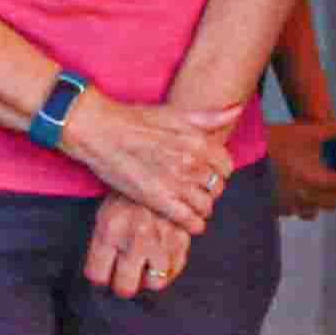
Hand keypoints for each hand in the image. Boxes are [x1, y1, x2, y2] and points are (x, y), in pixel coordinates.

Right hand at [53, 90, 239, 230]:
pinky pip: (188, 219)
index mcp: (198, 141)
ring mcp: (175, 182)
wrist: (99, 131)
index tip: (210, 173)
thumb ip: (208, 118)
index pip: (226, 165)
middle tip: (199, 190)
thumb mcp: (174, 114)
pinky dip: (193, 224)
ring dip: (202, 207)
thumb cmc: (134, 120)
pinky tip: (190, 222)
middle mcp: (191, 162)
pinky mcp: (156, 198)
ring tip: (193, 205)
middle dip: (211, 190)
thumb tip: (236, 109)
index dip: (220, 171)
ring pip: (205, 204)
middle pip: (217, 186)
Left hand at [84, 197, 193, 298]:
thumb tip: (103, 277)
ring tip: (146, 265)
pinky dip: (168, 268)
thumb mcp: (106, 215)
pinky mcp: (182, 239)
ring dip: (148, 278)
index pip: (98, 275)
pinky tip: (161, 256)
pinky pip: (175, 269)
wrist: (162, 173)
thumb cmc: (129, 197)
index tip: (104, 274)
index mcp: (110, 231)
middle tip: (125, 275)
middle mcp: (135, 239)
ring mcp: (161, 241)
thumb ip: (104, 245)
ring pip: (155, 283)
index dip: (100, 277)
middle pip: (125, 287)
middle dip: (123, 284)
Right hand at [265, 117, 335, 219]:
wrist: (244, 150)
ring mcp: (287, 203)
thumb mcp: (307, 131)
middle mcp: (303, 195)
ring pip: (309, 213)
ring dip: (315, 203)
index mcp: (315, 178)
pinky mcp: (272, 206)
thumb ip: (333, 130)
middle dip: (335, 193)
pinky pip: (289, 212)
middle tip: (334, 183)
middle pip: (331, 203)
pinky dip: (294, 206)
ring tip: (313, 190)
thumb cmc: (278, 139)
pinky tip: (294, 193)